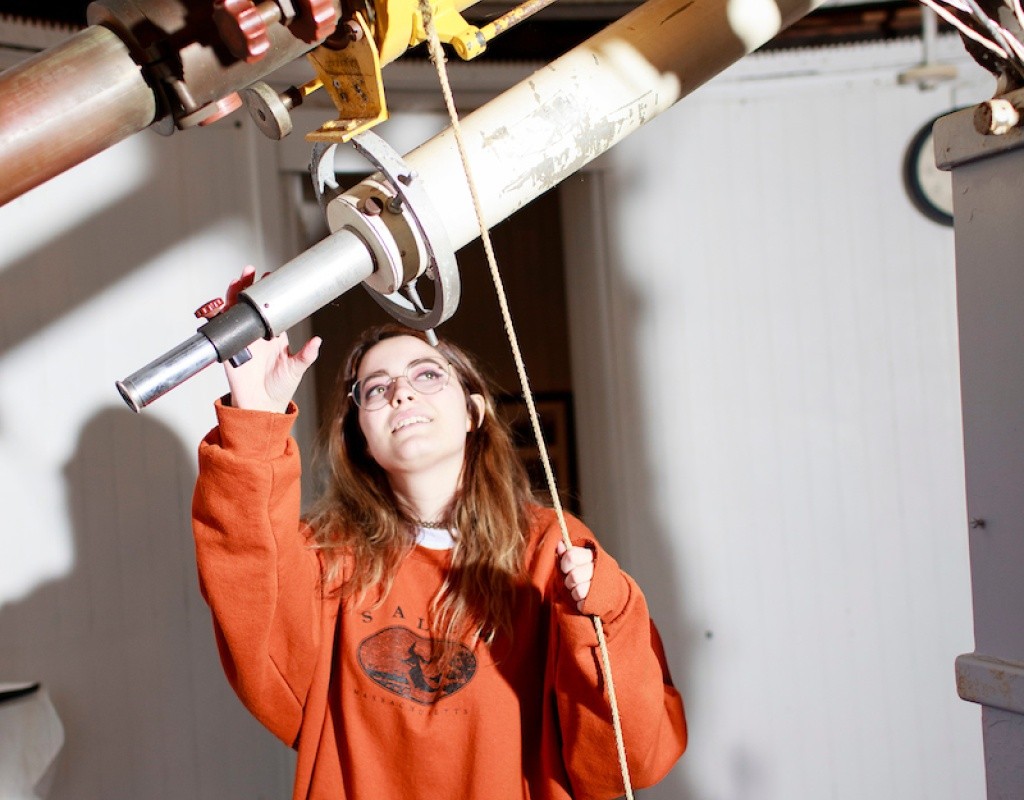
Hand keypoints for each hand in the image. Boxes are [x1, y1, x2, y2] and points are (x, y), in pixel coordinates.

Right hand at [222, 266, 321, 412]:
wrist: (261, 406)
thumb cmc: (279, 388)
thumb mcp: (296, 369)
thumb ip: (306, 355)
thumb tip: (317, 341)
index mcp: (274, 335)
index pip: (271, 308)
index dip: (270, 293)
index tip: (272, 278)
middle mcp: (257, 334)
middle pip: (250, 304)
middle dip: (249, 286)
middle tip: (251, 272)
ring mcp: (242, 339)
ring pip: (235, 311)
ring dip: (234, 294)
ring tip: (238, 281)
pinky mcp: (229, 347)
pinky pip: (221, 327)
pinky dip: (219, 314)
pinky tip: (223, 304)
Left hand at [556, 540, 594, 612]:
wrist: (611, 589)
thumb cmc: (590, 571)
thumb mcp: (580, 559)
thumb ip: (568, 553)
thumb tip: (559, 544)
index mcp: (592, 555)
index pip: (571, 557)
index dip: (565, 564)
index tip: (566, 568)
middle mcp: (598, 569)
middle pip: (574, 576)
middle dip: (569, 581)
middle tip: (573, 581)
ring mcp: (601, 585)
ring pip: (578, 591)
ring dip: (574, 592)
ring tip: (579, 589)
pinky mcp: (600, 600)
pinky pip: (582, 604)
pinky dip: (580, 602)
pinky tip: (584, 598)